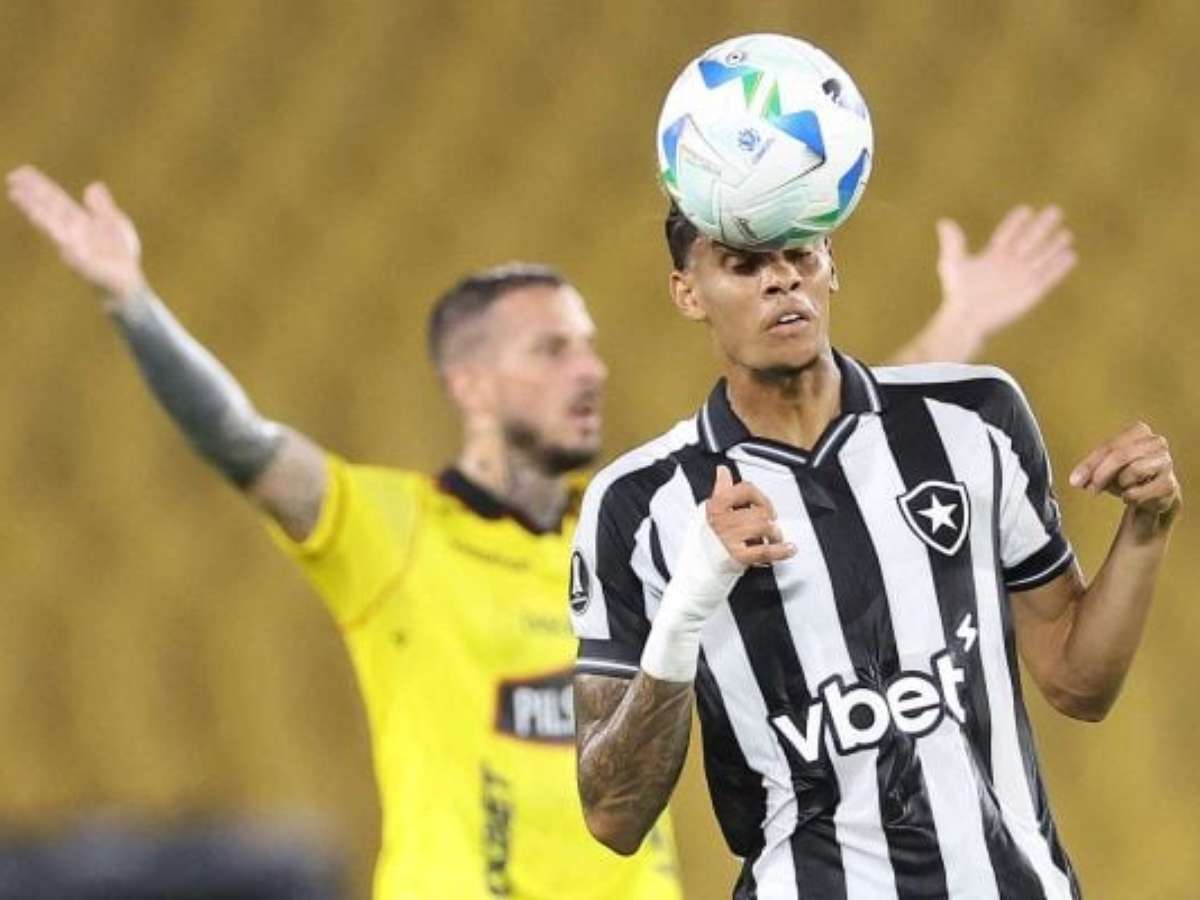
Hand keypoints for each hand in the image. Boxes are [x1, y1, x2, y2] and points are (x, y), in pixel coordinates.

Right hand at [7, 165, 145, 301]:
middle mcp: (72, 228)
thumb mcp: (115, 223)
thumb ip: (102, 206)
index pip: (56, 198)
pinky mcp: (75, 255)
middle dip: (32, 192)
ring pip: (49, 219)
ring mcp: (72, 241)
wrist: (126, 283)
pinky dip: (50, 227)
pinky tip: (35, 215)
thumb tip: (93, 185)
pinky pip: (61, 239)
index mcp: (81, 219)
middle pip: (49, 205)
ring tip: (15, 193)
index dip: (39, 185)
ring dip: (32, 206)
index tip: (23, 172)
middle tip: (11, 176)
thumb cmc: (120, 256)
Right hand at [706, 465, 795, 566]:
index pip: (746, 489)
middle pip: (759, 510)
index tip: (765, 506)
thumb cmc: (715, 532)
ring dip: (776, 534)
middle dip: (769, 518)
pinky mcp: (739, 556)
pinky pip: (765, 551)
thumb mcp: (716, 506)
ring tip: (773, 538)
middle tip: (769, 525)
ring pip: (765, 527)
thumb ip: (722, 487)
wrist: (705, 558)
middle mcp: (723, 521)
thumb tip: (722, 470)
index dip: (761, 497)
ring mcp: (731, 539)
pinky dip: (780, 550)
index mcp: (717, 505)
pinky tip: (789, 548)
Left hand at [936, 204, 1076, 339]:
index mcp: (993, 255)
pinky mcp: (1031, 292)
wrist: (968, 319)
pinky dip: (1059, 267)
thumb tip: (943, 221)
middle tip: (1055, 210)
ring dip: (1054, 245)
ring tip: (1066, 234)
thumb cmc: (958, 293)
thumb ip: (953, 242)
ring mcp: (1021, 277)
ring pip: (1042, 257)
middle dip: (1042, 226)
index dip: (1016, 222)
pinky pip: (1049, 277)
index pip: (1008, 234)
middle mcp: (1010, 264)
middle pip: (1030, 240)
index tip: (1025, 210)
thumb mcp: (953, 264)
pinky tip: (1070, 256)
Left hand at [1069, 422, 1181, 527]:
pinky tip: (1131, 495)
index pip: (1109, 446)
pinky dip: (1130, 496)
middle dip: (1101, 474)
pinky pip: (1140, 491)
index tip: (1075, 481)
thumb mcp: (1105, 468)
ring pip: (1133, 470)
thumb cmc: (1128, 475)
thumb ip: (1090, 471)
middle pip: (1120, 455)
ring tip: (1123, 486)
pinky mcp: (1169, 483)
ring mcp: (1166, 461)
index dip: (1090, 464)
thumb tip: (1076, 480)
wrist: (1153, 495)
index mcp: (1139, 431)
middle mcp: (1156, 442)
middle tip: (1090, 489)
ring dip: (1121, 483)